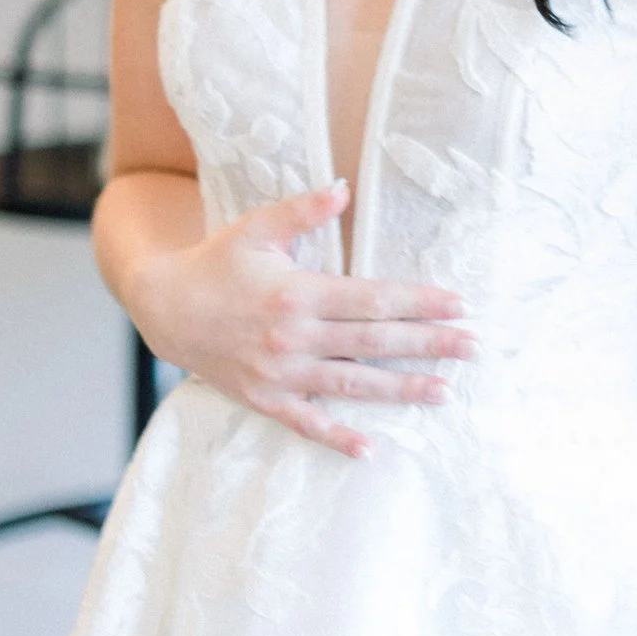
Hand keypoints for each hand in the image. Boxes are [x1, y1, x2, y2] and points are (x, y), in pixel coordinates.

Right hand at [124, 182, 473, 457]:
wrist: (163, 308)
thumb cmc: (217, 262)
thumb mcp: (255, 228)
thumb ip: (302, 211)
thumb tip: (344, 186)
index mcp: (297, 294)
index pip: (372, 300)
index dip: (419, 303)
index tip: (460, 305)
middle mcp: (293, 338)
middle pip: (373, 343)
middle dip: (428, 345)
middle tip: (473, 347)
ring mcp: (279, 374)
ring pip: (352, 386)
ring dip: (401, 390)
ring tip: (445, 392)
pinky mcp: (264, 399)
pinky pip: (306, 423)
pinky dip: (337, 437)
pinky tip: (371, 449)